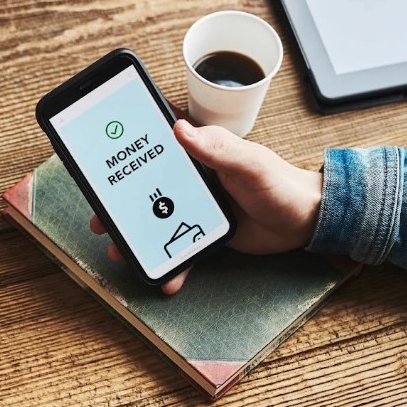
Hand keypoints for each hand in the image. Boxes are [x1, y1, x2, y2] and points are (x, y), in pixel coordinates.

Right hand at [91, 121, 322, 294]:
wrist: (306, 221)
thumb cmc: (280, 182)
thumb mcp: (249, 162)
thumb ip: (217, 148)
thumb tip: (180, 129)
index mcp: (197, 153)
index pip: (156, 147)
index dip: (127, 153)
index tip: (101, 163)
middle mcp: (191, 178)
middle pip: (146, 190)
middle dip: (120, 206)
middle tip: (100, 218)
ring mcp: (195, 207)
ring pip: (157, 222)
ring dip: (137, 237)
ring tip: (120, 249)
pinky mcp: (204, 233)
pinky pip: (181, 249)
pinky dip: (172, 265)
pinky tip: (166, 278)